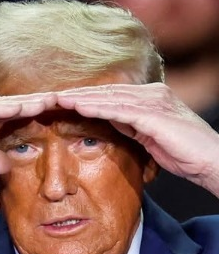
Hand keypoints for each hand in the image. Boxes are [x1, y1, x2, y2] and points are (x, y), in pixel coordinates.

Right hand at [0, 91, 57, 202]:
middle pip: (3, 102)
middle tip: (64, 97)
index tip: (56, 110)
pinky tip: (22, 107)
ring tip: (51, 101)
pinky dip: (2, 109)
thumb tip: (10, 160)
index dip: (29, 110)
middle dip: (33, 101)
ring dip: (23, 102)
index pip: (3, 111)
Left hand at [57, 83, 218, 195]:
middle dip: (77, 94)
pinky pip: (120, 109)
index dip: (83, 97)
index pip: (109, 94)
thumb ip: (129, 125)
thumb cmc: (182, 152)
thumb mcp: (147, 136)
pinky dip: (98, 107)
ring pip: (110, 97)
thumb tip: (108, 120)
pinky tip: (79, 107)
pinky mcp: (155, 115)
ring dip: (82, 98)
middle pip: (106, 92)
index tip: (59, 101)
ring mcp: (154, 102)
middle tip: (50, 96)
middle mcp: (151, 94)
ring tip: (57, 99)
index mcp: (149, 98)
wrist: (211, 162)